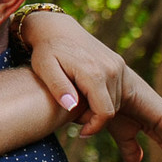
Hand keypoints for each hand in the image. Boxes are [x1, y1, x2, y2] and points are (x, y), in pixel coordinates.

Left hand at [23, 10, 126, 135]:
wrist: (57, 28)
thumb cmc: (46, 50)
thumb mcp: (44, 69)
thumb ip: (58, 87)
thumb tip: (71, 106)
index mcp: (94, 73)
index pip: (104, 112)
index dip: (94, 127)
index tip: (80, 133)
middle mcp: (111, 69)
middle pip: (111, 108)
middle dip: (94, 118)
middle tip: (72, 115)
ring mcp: (117, 65)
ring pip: (115, 101)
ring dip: (98, 109)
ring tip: (75, 102)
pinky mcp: (117, 63)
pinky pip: (116, 91)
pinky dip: (103, 98)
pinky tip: (84, 95)